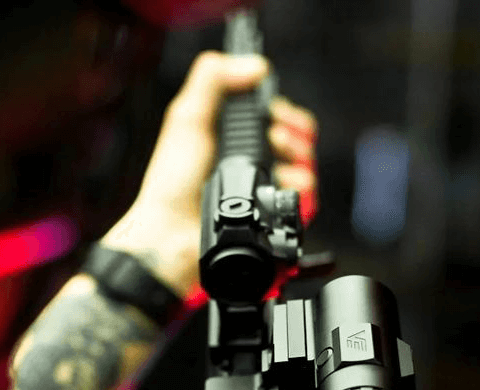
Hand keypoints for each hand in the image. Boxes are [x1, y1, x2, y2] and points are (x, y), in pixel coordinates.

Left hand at [99, 51, 318, 300]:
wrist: (173, 234)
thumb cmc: (172, 182)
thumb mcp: (187, 119)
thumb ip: (214, 80)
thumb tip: (256, 65)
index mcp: (235, 137)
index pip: (277, 114)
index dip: (283, 110)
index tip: (274, 113)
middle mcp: (254, 161)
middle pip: (299, 137)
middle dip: (294, 133)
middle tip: (273, 138)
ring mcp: (266, 189)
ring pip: (307, 165)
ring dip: (299, 159)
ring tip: (276, 164)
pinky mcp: (275, 216)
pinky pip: (307, 198)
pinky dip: (301, 189)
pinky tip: (282, 185)